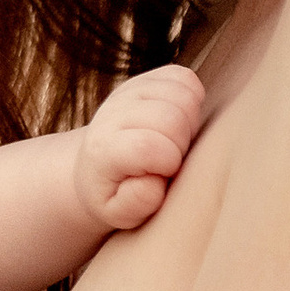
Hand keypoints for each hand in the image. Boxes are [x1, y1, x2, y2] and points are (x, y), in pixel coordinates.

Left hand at [73, 63, 205, 232]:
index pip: (148, 146)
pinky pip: (186, 79)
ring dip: (190, 122)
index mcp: (103, 148)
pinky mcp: (147, 78)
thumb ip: (134, 204)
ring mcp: (129, 91)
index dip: (168, 164)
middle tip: (171, 159)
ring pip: (184, 96)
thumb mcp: (118, 212)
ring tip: (175, 141)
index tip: (162, 174)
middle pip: (173, 118)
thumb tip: (154, 182)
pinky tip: (179, 120)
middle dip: (182, 144)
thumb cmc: (114, 192)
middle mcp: (113, 113)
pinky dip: (192, 99)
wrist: (97, 164)